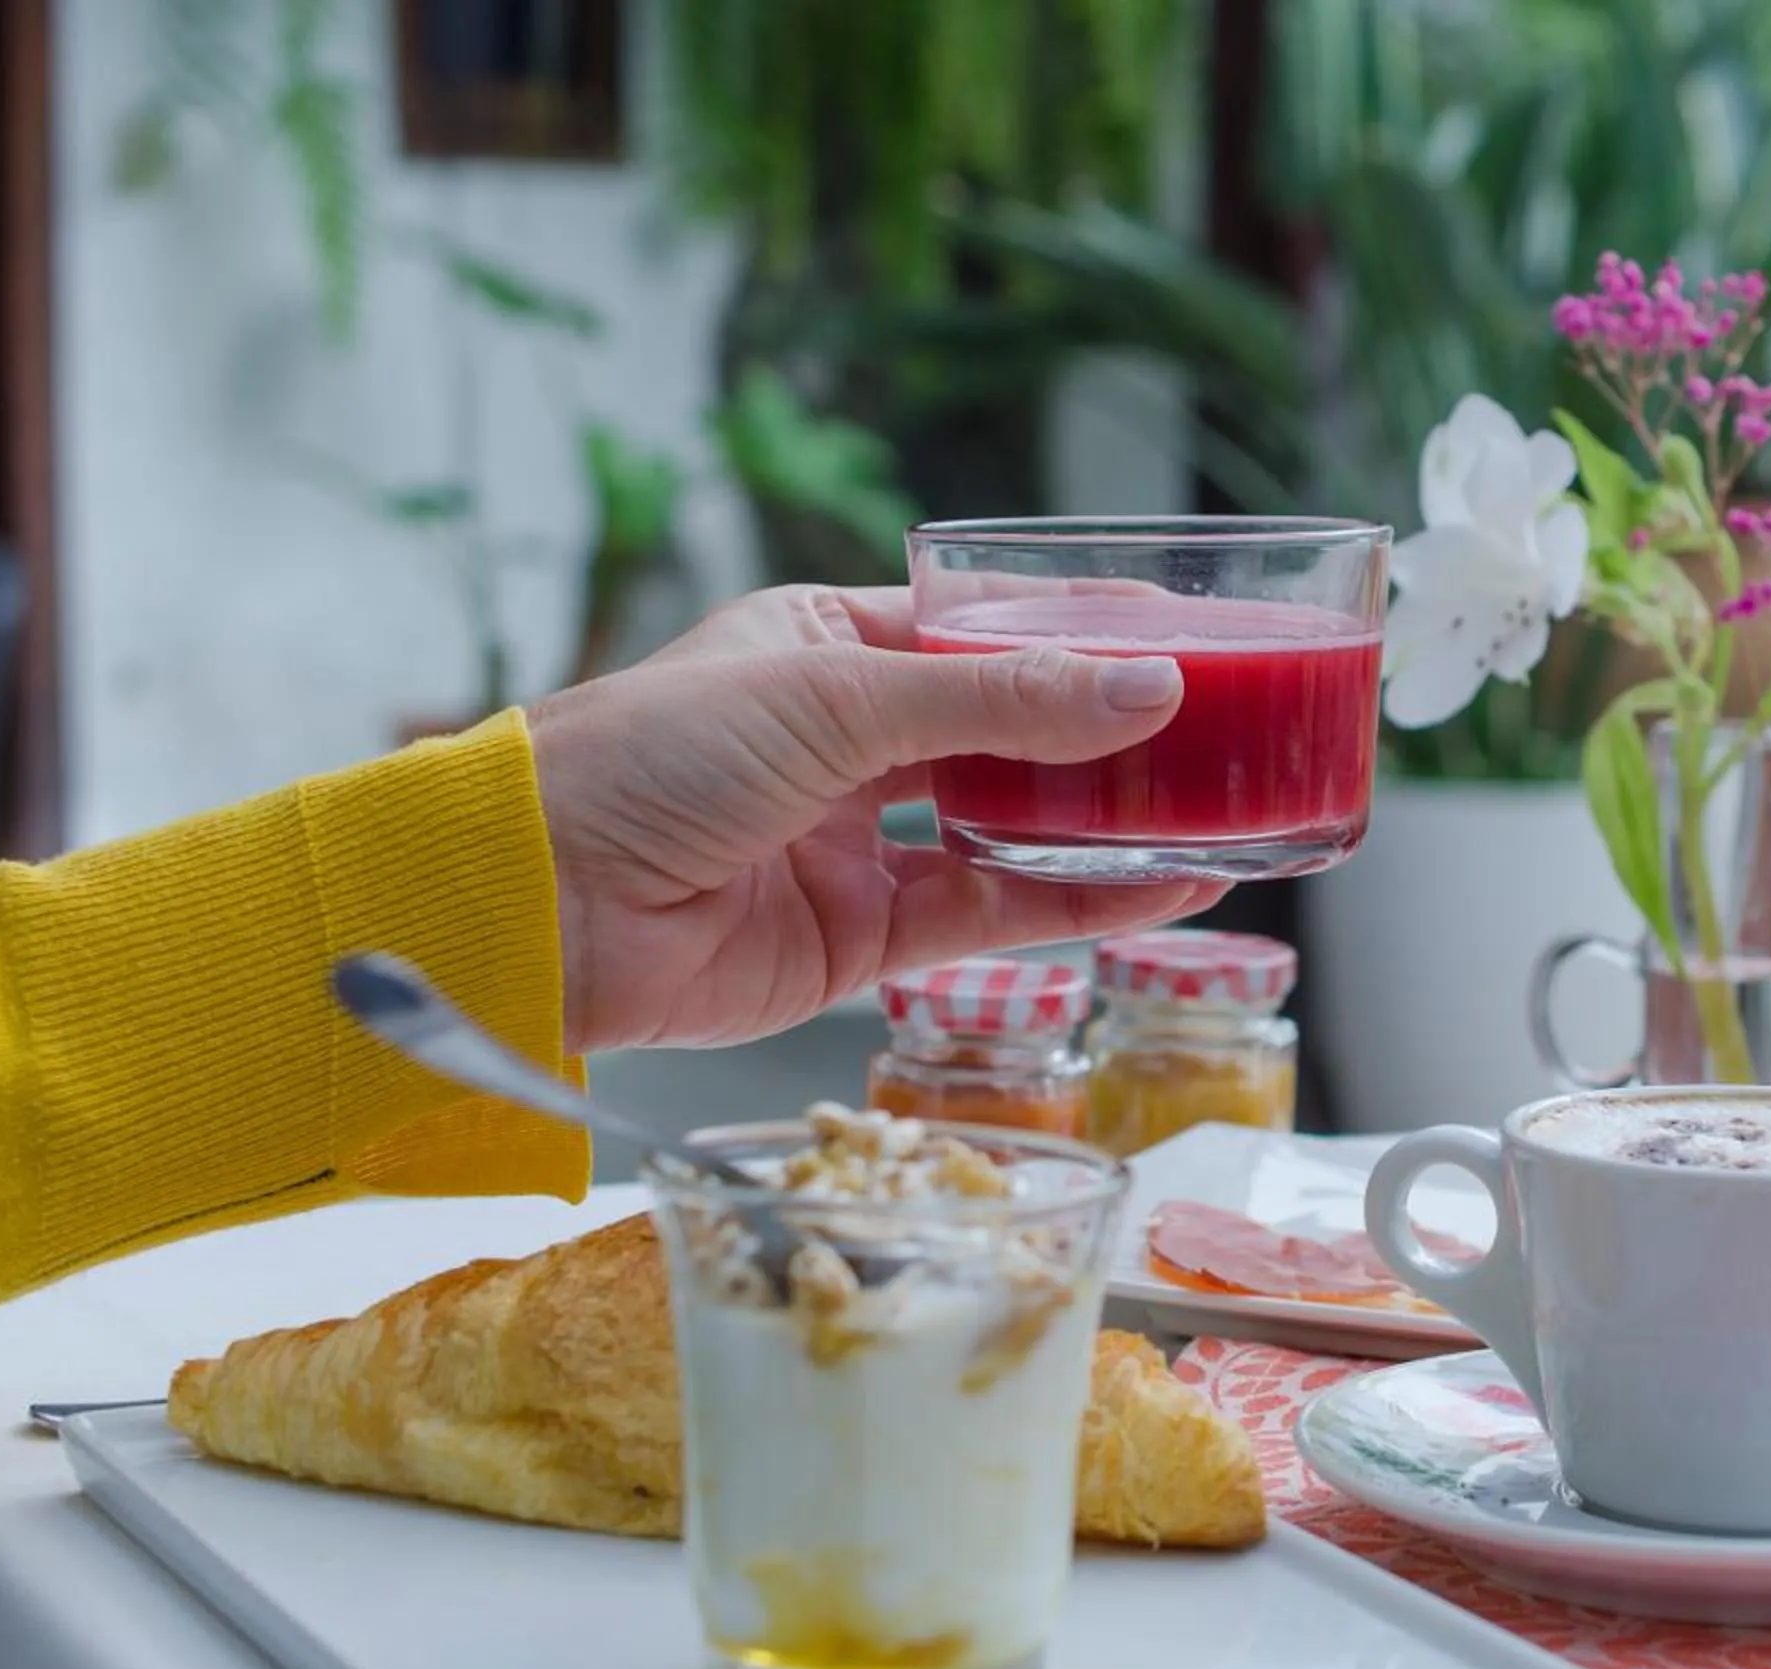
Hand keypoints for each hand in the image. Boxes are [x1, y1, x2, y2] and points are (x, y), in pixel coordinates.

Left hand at [525, 584, 1222, 1052]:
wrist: (540, 904)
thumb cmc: (649, 758)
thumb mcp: (838, 700)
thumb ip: (1000, 704)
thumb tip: (1147, 689)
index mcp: (829, 645)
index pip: (985, 628)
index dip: (1085, 632)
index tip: (1194, 628)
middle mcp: (851, 741)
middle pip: (1014, 731)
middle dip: (1114, 733)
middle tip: (1230, 726)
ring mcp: (860, 843)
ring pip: (1016, 827)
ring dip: (1112, 823)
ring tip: (1223, 809)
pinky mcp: (864, 940)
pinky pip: (994, 914)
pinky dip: (1081, 904)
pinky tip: (1165, 886)